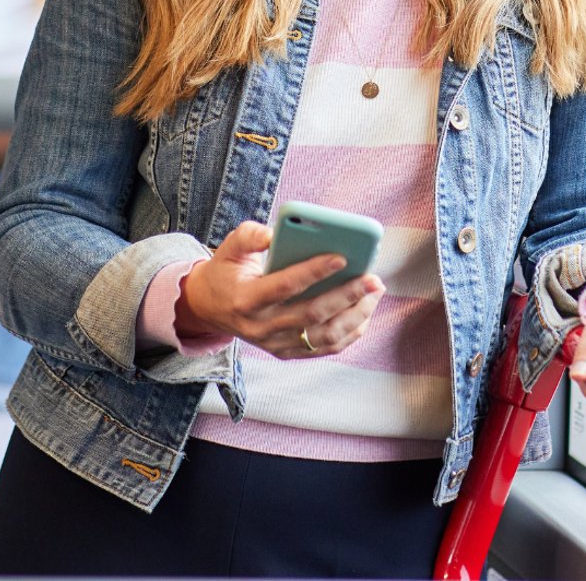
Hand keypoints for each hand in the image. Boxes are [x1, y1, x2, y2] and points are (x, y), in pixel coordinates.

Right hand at [176, 221, 384, 358]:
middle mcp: (261, 327)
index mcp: (246, 299)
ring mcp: (275, 344)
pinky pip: (324, 348)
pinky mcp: (286, 352)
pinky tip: (364, 312)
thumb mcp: (229, 247)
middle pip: (311, 314)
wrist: (210, 308)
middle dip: (347, 296)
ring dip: (355, 315)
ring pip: (323, 336)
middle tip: (373, 278)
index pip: (285, 286)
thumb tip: (275, 233)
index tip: (342, 256)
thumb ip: (250, 235)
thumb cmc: (227, 271)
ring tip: (375, 292)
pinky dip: (349, 333)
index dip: (314, 272)